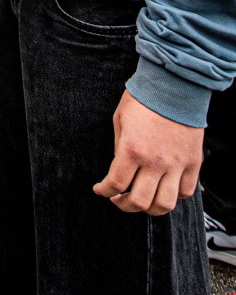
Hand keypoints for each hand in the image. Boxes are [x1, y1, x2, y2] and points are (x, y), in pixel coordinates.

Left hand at [93, 90, 203, 215]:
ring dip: (150, 208)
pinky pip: (186, 192)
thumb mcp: (120, 120)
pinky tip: (164, 188)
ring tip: (142, 199)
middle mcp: (155, 162)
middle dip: (123, 205)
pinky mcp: (193, 163)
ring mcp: (176, 165)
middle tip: (119, 199)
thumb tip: (121, 170)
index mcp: (132, 150)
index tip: (101, 190)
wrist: (174, 85)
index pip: (115, 184)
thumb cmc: (144, 98)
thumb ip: (120, 148)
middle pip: (139, 202)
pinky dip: (174, 196)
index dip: (104, 191)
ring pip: (164, 205)